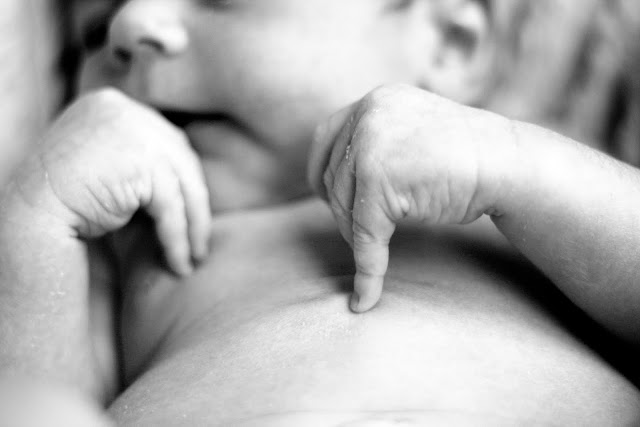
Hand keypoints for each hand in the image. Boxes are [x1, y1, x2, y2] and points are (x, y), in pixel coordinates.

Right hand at [14, 88, 210, 274]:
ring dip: (193, 227)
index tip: (191, 209)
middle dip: (195, 205)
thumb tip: (185, 165)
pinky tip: (180, 262)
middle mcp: (124, 108)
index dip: (181, 179)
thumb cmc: (66, 199)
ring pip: (183, 185)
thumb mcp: (107, 163)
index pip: (166, 140)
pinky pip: (171, 206)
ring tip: (194, 258)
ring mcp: (133, 130)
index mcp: (112, 104)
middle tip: (200, 241)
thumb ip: (138, 155)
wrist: (29, 217)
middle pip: (180, 159)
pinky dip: (178, 238)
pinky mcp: (141, 161)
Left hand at [308, 84, 514, 311]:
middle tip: (361, 236)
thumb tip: (333, 180)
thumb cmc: (467, 158)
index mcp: (375, 101)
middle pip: (333, 176)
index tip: (322, 196)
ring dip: (355, 238)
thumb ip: (376, 144)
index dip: (319, 170)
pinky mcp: (379, 179)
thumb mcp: (411, 134)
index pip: (326, 136)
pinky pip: (364, 234)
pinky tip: (366, 297)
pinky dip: (367, 270)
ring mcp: (371, 144)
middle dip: (342, 213)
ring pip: (344, 206)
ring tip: (374, 254)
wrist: (508, 165)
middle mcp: (368, 115)